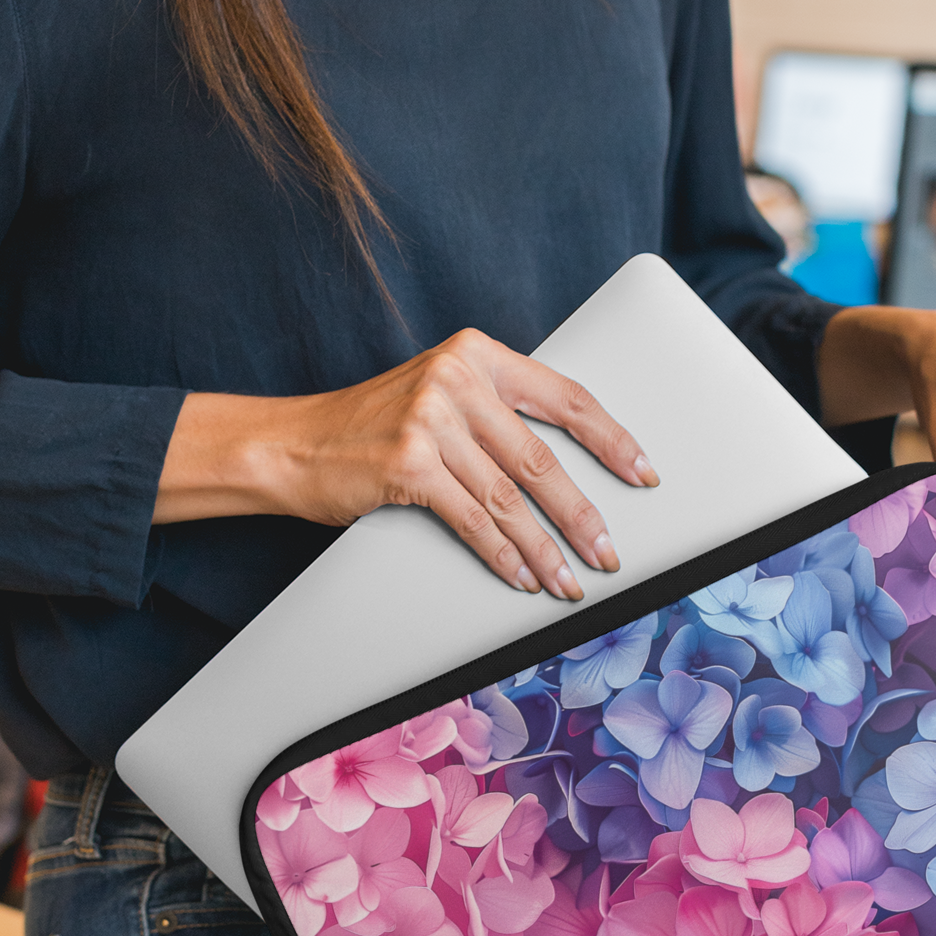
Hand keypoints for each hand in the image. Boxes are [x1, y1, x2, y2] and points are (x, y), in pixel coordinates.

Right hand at [154, 329, 658, 600]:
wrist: (291, 444)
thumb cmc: (371, 428)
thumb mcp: (438, 395)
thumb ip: (494, 411)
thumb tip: (567, 467)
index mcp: (476, 353)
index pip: (565, 397)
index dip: (612, 440)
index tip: (644, 473)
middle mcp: (457, 378)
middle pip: (542, 457)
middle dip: (583, 514)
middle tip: (610, 552)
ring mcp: (431, 419)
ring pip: (511, 496)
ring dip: (547, 548)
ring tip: (571, 581)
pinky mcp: (407, 463)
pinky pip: (473, 520)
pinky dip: (503, 555)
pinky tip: (523, 576)